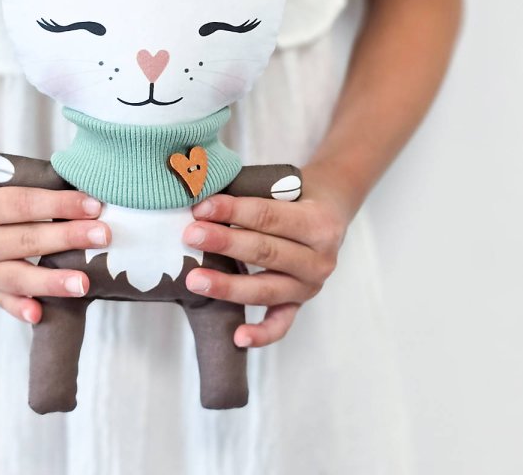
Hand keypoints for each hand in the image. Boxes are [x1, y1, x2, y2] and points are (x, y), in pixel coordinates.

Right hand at [0, 166, 109, 324]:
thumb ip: (33, 187)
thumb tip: (84, 194)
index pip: (24, 204)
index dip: (59, 205)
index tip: (93, 205)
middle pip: (25, 240)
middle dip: (67, 238)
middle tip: (103, 236)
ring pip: (17, 277)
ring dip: (52, 281)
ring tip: (84, 283)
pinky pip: (3, 301)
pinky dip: (20, 309)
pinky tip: (40, 314)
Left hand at [181, 178, 352, 348]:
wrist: (331, 208)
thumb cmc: (297, 194)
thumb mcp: (283, 185)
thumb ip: (250, 191)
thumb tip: (202, 196)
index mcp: (318, 223)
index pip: (269, 216)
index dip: (233, 211)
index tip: (201, 208)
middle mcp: (320, 259)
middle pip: (266, 252)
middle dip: (225, 243)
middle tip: (190, 236)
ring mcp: (310, 286)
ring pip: (266, 289)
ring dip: (228, 286)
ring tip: (195, 279)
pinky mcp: (300, 304)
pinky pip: (280, 324)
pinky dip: (261, 333)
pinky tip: (238, 337)